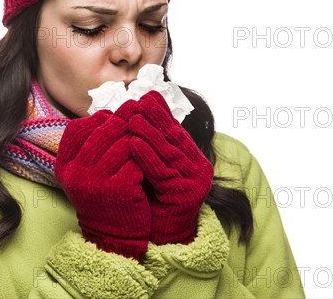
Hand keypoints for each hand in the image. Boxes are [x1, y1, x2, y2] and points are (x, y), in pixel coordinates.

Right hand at [55, 108, 150, 261]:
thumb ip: (90, 145)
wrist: (113, 234)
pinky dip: (144, 155)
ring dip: (136, 136)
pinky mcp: (118, 189)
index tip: (112, 118)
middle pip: (102, 131)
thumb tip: (109, 112)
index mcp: (64, 166)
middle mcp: (76, 173)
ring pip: (122, 142)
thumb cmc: (102, 196)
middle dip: (123, 120)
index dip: (98, 119)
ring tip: (146, 133)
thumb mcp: (85, 171)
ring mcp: (96, 181)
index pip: (77, 128)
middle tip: (138, 113)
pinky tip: (149, 155)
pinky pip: (136, 160)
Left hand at [128, 91, 213, 244]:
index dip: (162, 113)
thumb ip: (153, 145)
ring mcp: (194, 182)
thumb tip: (139, 113)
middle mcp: (199, 169)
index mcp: (194, 160)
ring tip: (132, 117)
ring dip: (149, 133)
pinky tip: (133, 143)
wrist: (162, 236)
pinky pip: (161, 172)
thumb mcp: (155, 167)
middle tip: (139, 100)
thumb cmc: (154, 199)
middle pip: (174, 138)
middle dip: (156, 118)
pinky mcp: (185, 195)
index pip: (176, 132)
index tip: (148, 96)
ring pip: (167, 153)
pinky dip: (146, 156)